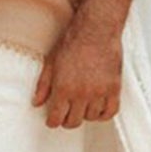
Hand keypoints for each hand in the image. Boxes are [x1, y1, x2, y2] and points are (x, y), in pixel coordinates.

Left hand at [33, 11, 121, 127]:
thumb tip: (37, 103)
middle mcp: (81, 93)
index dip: (53, 121)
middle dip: (67, 120)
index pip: (56, 119)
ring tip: (82, 106)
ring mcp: (99, 92)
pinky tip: (98, 108)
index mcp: (63, 88)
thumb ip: (43, 85)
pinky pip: (110, 111)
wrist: (96, 29)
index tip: (53, 119)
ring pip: (91, 117)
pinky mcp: (114, 88)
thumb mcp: (51, 63)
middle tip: (66, 113)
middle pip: (73, 122)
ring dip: (85, 114)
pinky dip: (103, 114)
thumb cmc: (73, 43)